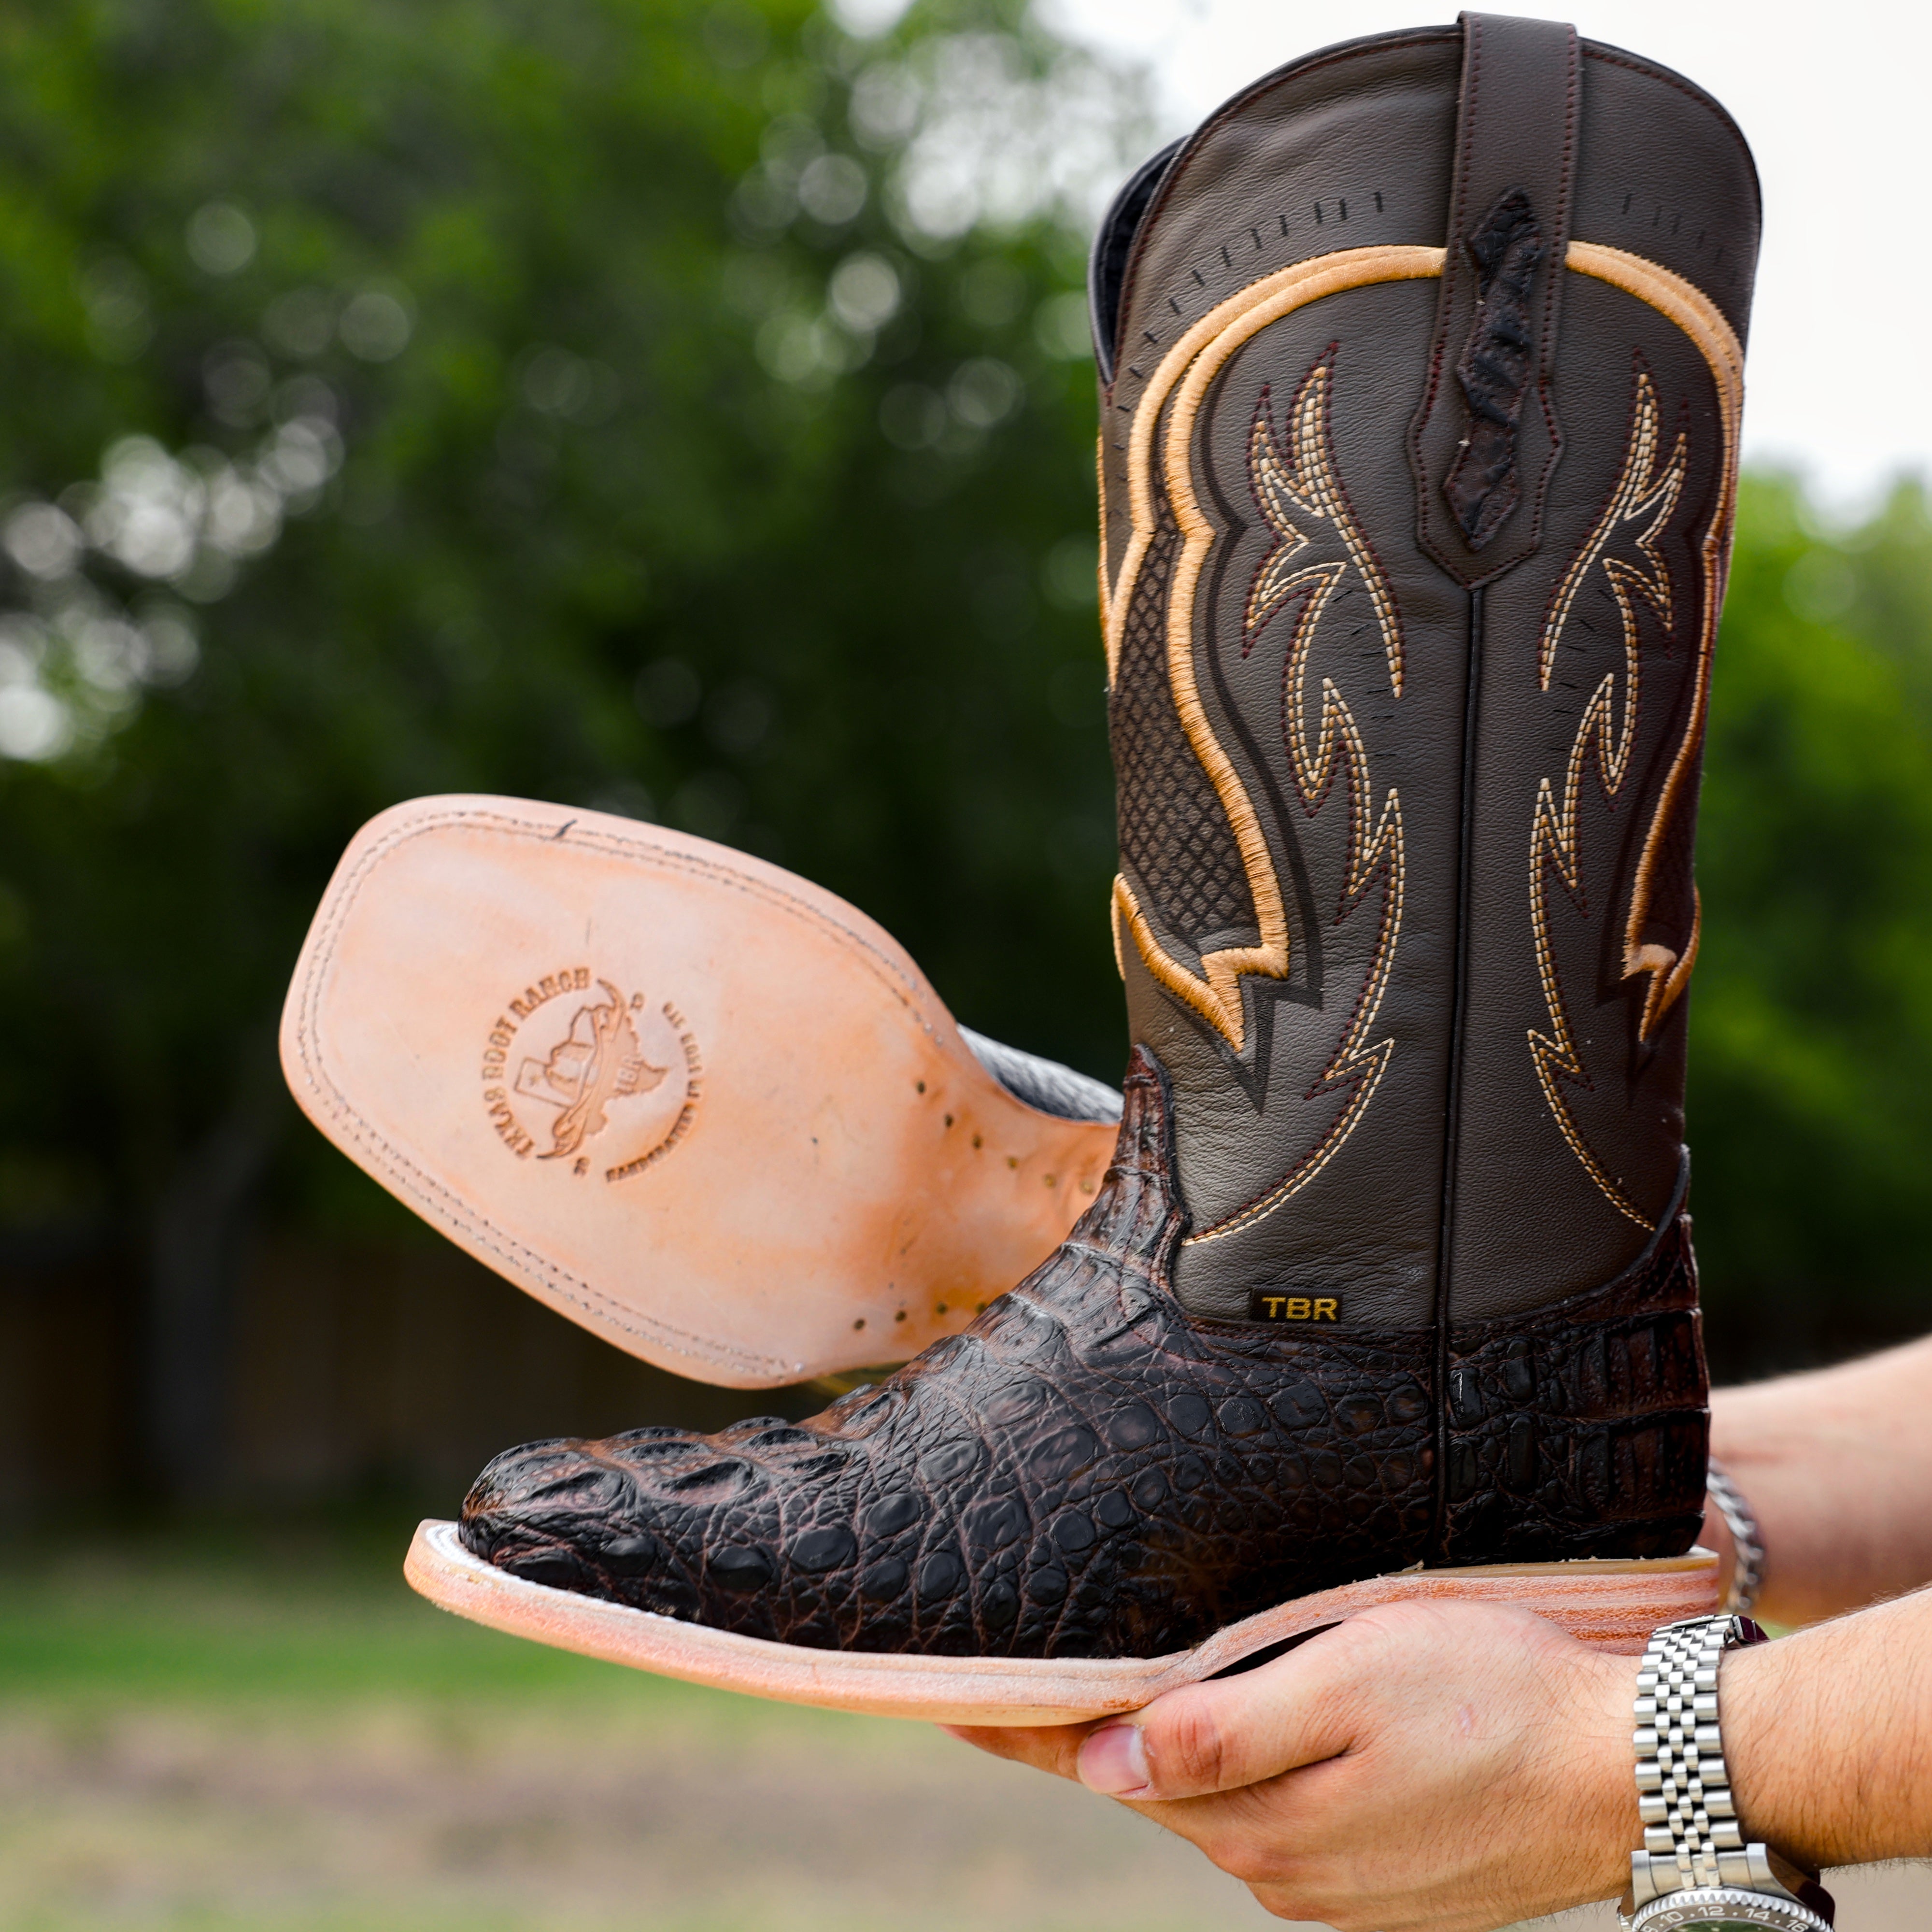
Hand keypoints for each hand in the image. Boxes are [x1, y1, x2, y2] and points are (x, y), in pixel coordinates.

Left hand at [948, 1601, 1640, 1931]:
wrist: (1630, 1772)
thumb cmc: (1491, 1696)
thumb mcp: (1349, 1683)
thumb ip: (1223, 1731)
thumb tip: (1105, 1759)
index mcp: (1257, 1820)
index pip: (1103, 1764)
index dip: (1022, 1724)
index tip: (941, 1688)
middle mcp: (1280, 1868)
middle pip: (1151, 1785)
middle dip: (1083, 1731)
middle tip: (1012, 1666)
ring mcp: (1332, 1883)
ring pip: (1213, 1804)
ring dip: (1162, 1753)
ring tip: (1106, 1689)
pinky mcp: (1378, 1880)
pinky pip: (1276, 1821)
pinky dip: (1235, 1777)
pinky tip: (1228, 1735)